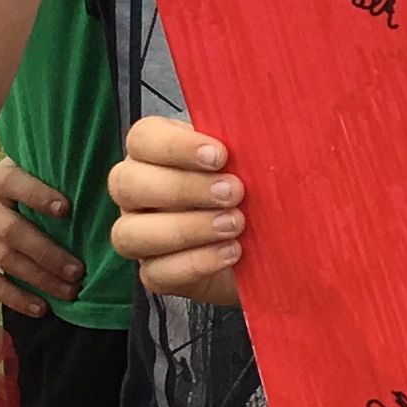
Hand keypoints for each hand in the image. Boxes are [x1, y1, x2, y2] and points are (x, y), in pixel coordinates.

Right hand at [0, 159, 81, 317]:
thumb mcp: (11, 181)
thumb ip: (41, 183)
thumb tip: (94, 195)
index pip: (13, 183)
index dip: (38, 195)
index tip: (66, 209)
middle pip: (13, 231)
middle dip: (48, 252)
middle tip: (78, 270)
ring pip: (5, 259)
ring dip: (40, 278)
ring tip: (69, 291)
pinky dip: (16, 298)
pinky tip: (40, 308)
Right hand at [110, 115, 245, 307]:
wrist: (280, 242)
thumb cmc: (261, 189)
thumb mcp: (258, 159)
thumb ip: (250, 142)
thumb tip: (259, 132)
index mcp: (156, 153)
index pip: (142, 138)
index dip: (175, 146)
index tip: (220, 156)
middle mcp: (138, 192)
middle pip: (127, 184)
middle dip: (183, 188)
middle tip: (234, 192)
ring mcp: (140, 235)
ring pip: (130, 233)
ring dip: (185, 229)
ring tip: (235, 224)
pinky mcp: (157, 273)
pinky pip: (155, 273)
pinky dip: (195, 264)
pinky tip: (230, 252)